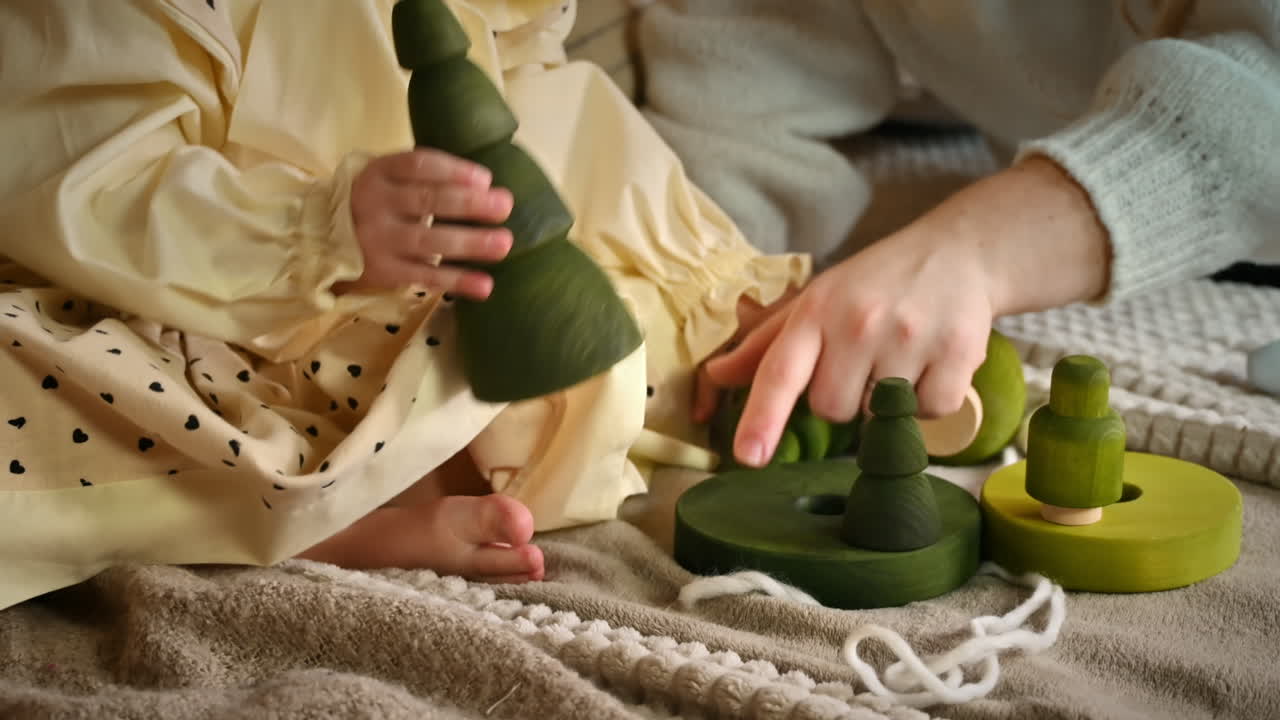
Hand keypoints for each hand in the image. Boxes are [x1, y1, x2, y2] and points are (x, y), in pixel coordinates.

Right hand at [336, 149, 514, 298]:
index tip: (486, 179)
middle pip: (427, 201)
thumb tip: (485, 186)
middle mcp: (375, 203)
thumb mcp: (387, 178)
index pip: (419, 165)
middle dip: (469, 204)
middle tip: (505, 206)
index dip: (454, 170)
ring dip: (469, 243)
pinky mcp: (384, 272)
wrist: (322, 239)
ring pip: (428, 241)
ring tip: (504, 244)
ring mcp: (378, 240)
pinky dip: (456, 281)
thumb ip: (424, 176)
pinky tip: (484, 285)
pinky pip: (424, 276)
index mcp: (379, 172)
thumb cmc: (374, 202)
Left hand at [703, 156, 1110, 467]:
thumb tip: (716, 375)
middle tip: (863, 360)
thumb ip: (765, 345)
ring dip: (887, 400)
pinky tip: (931, 363)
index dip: (761, 418)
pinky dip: (930, 400)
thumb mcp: (815, 300)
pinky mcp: (956, 353)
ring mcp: (909, 337)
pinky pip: (930, 413)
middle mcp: (859, 322)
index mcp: (816, 311)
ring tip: (900, 356)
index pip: (780, 371)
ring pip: (881, 416)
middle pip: (831, 409)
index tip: (748, 457)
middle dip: (843, 397)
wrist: (958, 252)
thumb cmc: (874, 283)